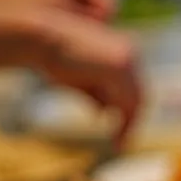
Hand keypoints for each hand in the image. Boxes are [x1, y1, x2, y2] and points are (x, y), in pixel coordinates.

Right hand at [33, 10, 141, 146]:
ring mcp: (128, 58)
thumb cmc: (54, 55)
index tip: (120, 130)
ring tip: (119, 144)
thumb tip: (105, 112)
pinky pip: (128, 101)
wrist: (40, 36)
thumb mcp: (80, 80)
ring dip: (129, 125)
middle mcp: (131, 53)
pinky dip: (125, 123)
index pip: (134, 88)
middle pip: (140, 95)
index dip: (129, 111)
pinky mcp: (119, 66)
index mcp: (124, 52)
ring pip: (136, 100)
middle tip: (122, 143)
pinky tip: (116, 138)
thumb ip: (96, 94)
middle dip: (132, 120)